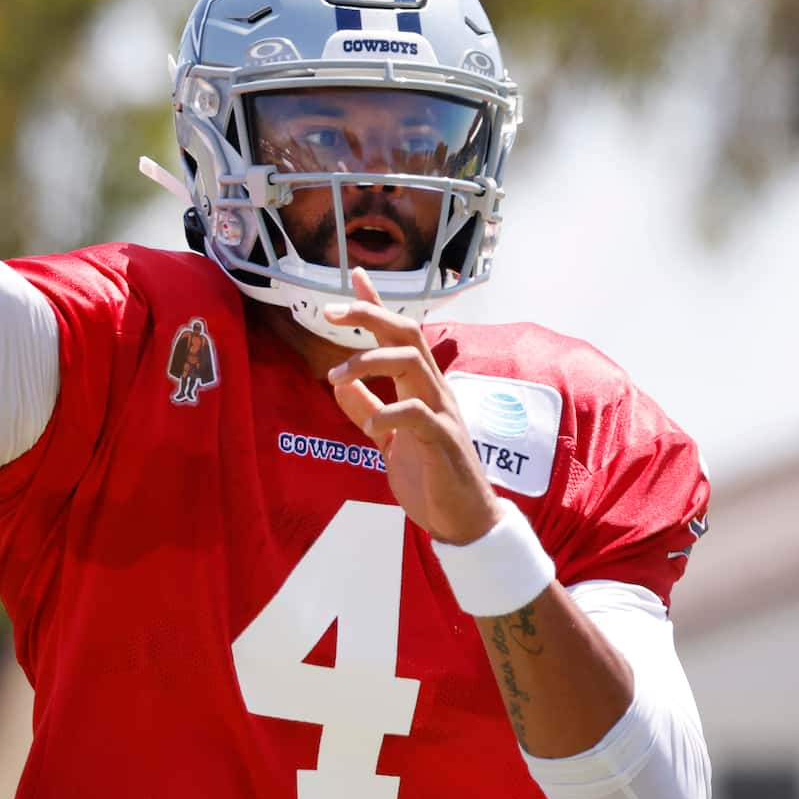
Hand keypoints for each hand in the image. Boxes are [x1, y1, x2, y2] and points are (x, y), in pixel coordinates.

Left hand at [326, 270, 501, 544]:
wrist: (465, 522)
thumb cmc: (431, 479)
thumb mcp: (388, 442)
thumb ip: (368, 410)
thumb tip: (341, 385)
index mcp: (420, 388)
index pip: (399, 336)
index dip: (377, 304)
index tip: (355, 275)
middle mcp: (434, 391)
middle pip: (407, 335)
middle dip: (371, 315)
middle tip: (333, 312)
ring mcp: (443, 413)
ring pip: (412, 363)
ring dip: (369, 362)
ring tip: (334, 377)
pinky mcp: (445, 441)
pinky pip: (417, 414)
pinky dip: (389, 412)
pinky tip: (371, 425)